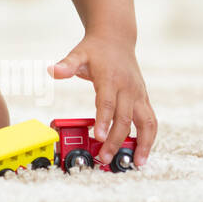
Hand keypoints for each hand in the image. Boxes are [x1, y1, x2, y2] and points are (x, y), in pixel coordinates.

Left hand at [48, 35, 157, 167]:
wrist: (116, 38)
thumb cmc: (95, 49)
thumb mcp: (78, 53)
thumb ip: (67, 64)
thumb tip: (52, 71)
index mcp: (110, 78)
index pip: (107, 103)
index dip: (103, 121)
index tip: (98, 137)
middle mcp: (128, 88)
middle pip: (124, 118)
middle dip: (116, 140)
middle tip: (104, 157)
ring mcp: (138, 94)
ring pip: (146, 122)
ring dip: (143, 144)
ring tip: (137, 163)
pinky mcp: (144, 99)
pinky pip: (150, 120)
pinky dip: (149, 137)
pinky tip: (143, 152)